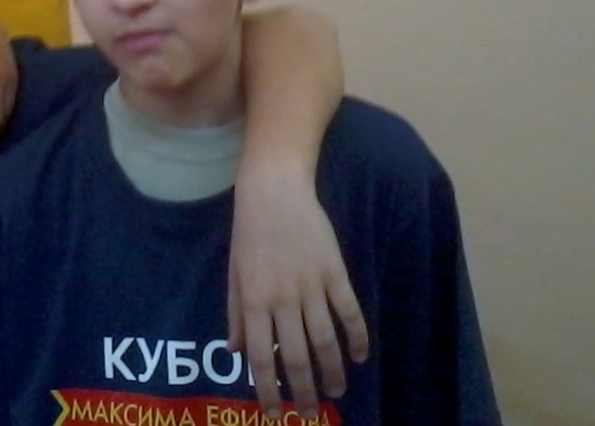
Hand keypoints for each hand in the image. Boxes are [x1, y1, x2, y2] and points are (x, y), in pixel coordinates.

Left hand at [227, 164, 368, 417]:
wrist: (274, 191)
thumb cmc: (248, 232)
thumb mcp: (234, 272)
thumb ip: (236, 313)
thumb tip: (235, 352)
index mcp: (254, 300)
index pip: (261, 357)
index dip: (267, 390)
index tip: (274, 415)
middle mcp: (283, 298)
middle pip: (297, 356)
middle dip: (303, 390)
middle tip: (309, 413)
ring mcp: (311, 286)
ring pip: (325, 340)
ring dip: (332, 371)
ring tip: (336, 392)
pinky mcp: (335, 272)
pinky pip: (349, 312)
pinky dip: (357, 337)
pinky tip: (360, 357)